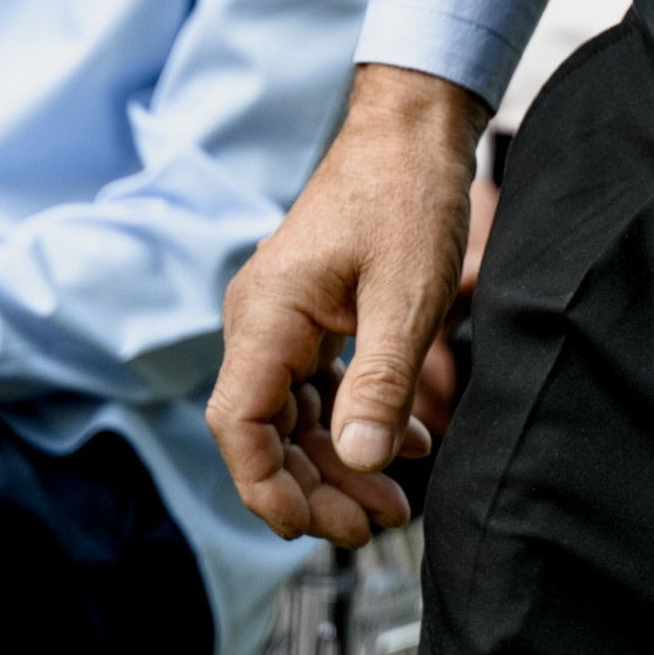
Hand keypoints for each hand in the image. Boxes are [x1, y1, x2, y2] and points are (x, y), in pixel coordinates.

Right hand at [208, 66, 484, 547]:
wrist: (414, 126)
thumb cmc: (408, 194)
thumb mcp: (407, 296)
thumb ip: (381, 380)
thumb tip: (360, 459)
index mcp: (267, 314)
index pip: (239, 425)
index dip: (268, 487)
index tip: (313, 528)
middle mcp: (261, 319)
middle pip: (267, 432)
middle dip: (317, 487)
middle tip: (376, 524)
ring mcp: (283, 317)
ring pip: (294, 415)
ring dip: (339, 460)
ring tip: (395, 499)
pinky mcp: (310, 313)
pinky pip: (316, 385)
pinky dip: (353, 418)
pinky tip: (405, 441)